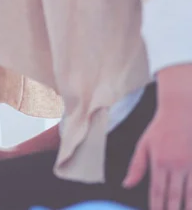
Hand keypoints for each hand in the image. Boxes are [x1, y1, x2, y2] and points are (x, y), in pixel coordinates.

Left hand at [123, 65, 191, 209]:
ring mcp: (190, 165)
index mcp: (159, 162)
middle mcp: (176, 166)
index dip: (157, 206)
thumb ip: (136, 166)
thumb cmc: (160, 130)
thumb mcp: (143, 145)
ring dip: (187, 206)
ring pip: (190, 193)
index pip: (157, 191)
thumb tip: (127, 184)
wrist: (180, 112)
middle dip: (171, 209)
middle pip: (174, 195)